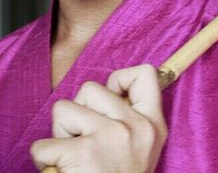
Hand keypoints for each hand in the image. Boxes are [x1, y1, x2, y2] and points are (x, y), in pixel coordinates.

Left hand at [31, 64, 167, 172]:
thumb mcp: (144, 147)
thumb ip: (132, 117)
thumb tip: (111, 91)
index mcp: (152, 124)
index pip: (145, 74)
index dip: (119, 79)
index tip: (111, 98)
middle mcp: (135, 126)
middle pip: (91, 88)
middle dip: (79, 111)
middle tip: (87, 140)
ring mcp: (110, 137)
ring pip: (63, 109)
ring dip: (61, 133)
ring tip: (75, 155)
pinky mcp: (84, 152)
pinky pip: (44, 143)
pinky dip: (45, 158)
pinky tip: (63, 170)